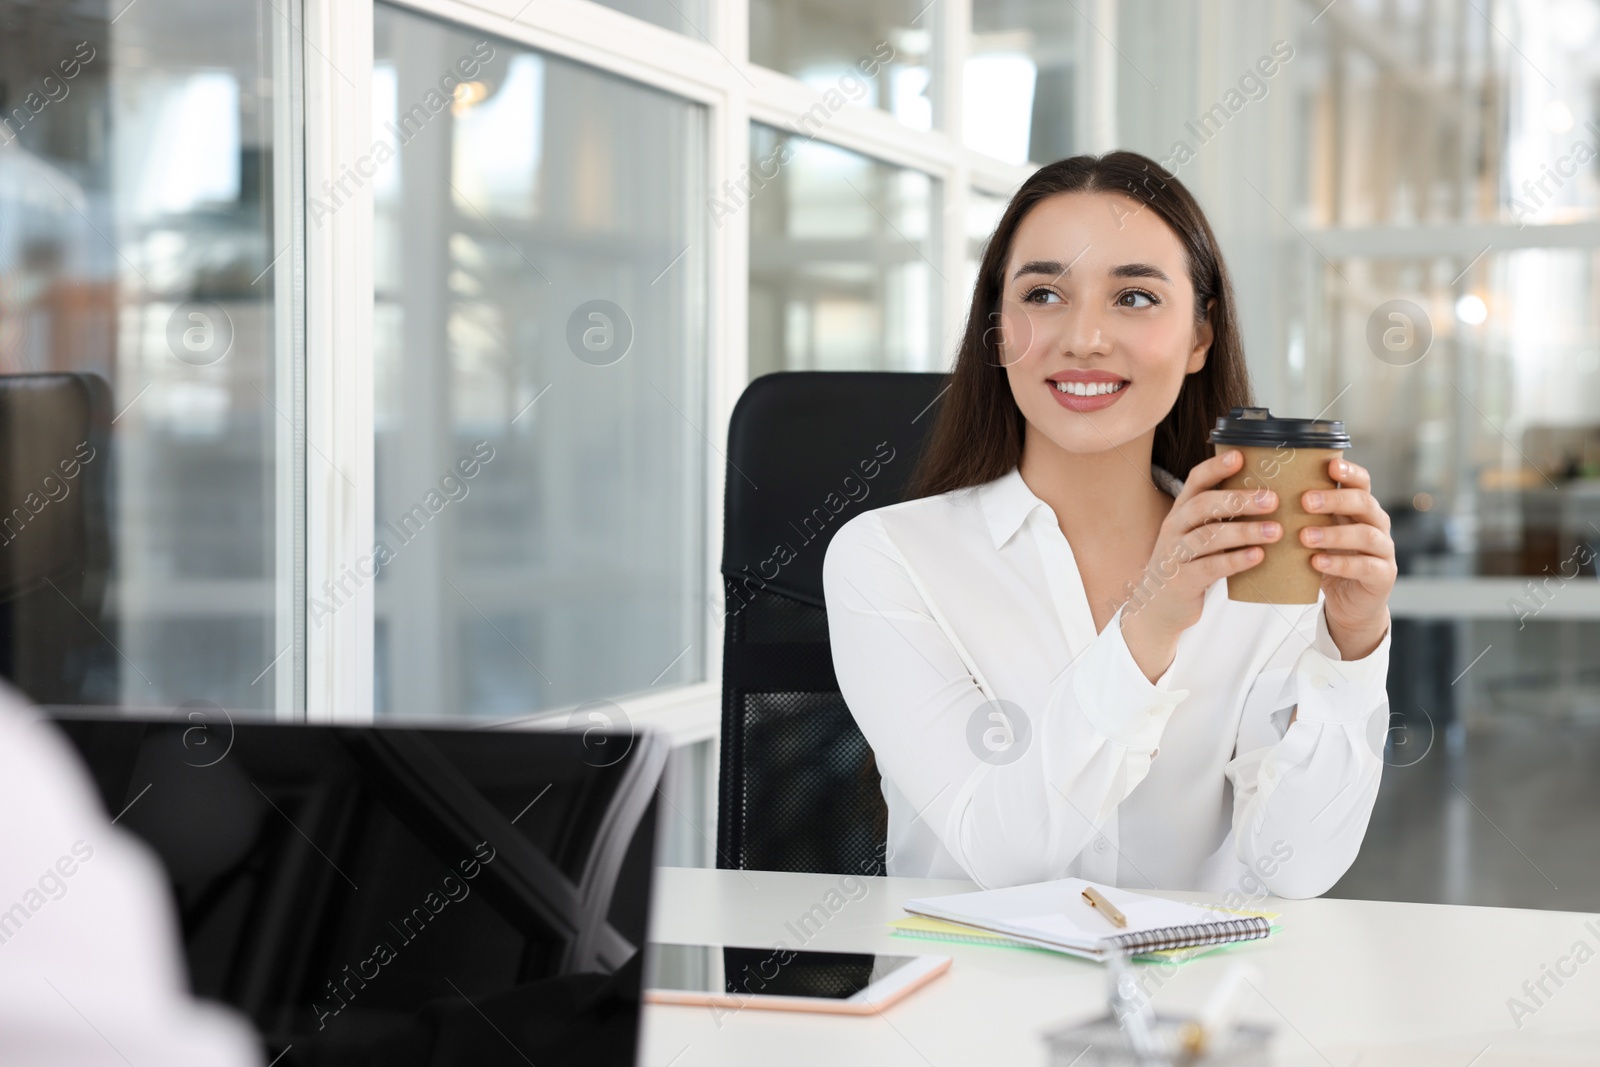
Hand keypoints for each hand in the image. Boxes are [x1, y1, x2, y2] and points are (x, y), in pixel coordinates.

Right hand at [1120, 448, 1280, 680]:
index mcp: (1181, 512)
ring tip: (1276, 531)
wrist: (1158, 608)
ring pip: (1208, 537)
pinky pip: (1210, 567)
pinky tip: (1259, 556)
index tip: (1241, 456)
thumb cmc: (1189, 565)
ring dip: (1244, 532)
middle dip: (1239, 500)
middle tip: (1273, 499)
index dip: (1216, 467)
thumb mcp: (1199, 536)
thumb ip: (1222, 518)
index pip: (1195, 481)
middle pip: (1203, 506)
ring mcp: (1175, 555)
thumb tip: (1270, 496)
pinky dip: (1236, 561)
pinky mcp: (1181, 581)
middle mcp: (1174, 528)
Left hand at [1301, 457, 1394, 658]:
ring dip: (1334, 534)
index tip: (1329, 467)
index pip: (1361, 482)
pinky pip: (1365, 566)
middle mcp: (1376, 523)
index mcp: (1359, 508)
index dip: (1349, 472)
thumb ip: (1299, 515)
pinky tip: (1317, 562)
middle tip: (1305, 502)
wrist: (1347, 603)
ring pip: (1366, 534)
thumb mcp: (1312, 533)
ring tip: (1305, 537)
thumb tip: (1257, 492)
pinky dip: (1340, 563)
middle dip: (1335, 500)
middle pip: (1364, 502)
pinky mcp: (1382, 575)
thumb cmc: (1324, 559)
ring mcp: (1383, 549)